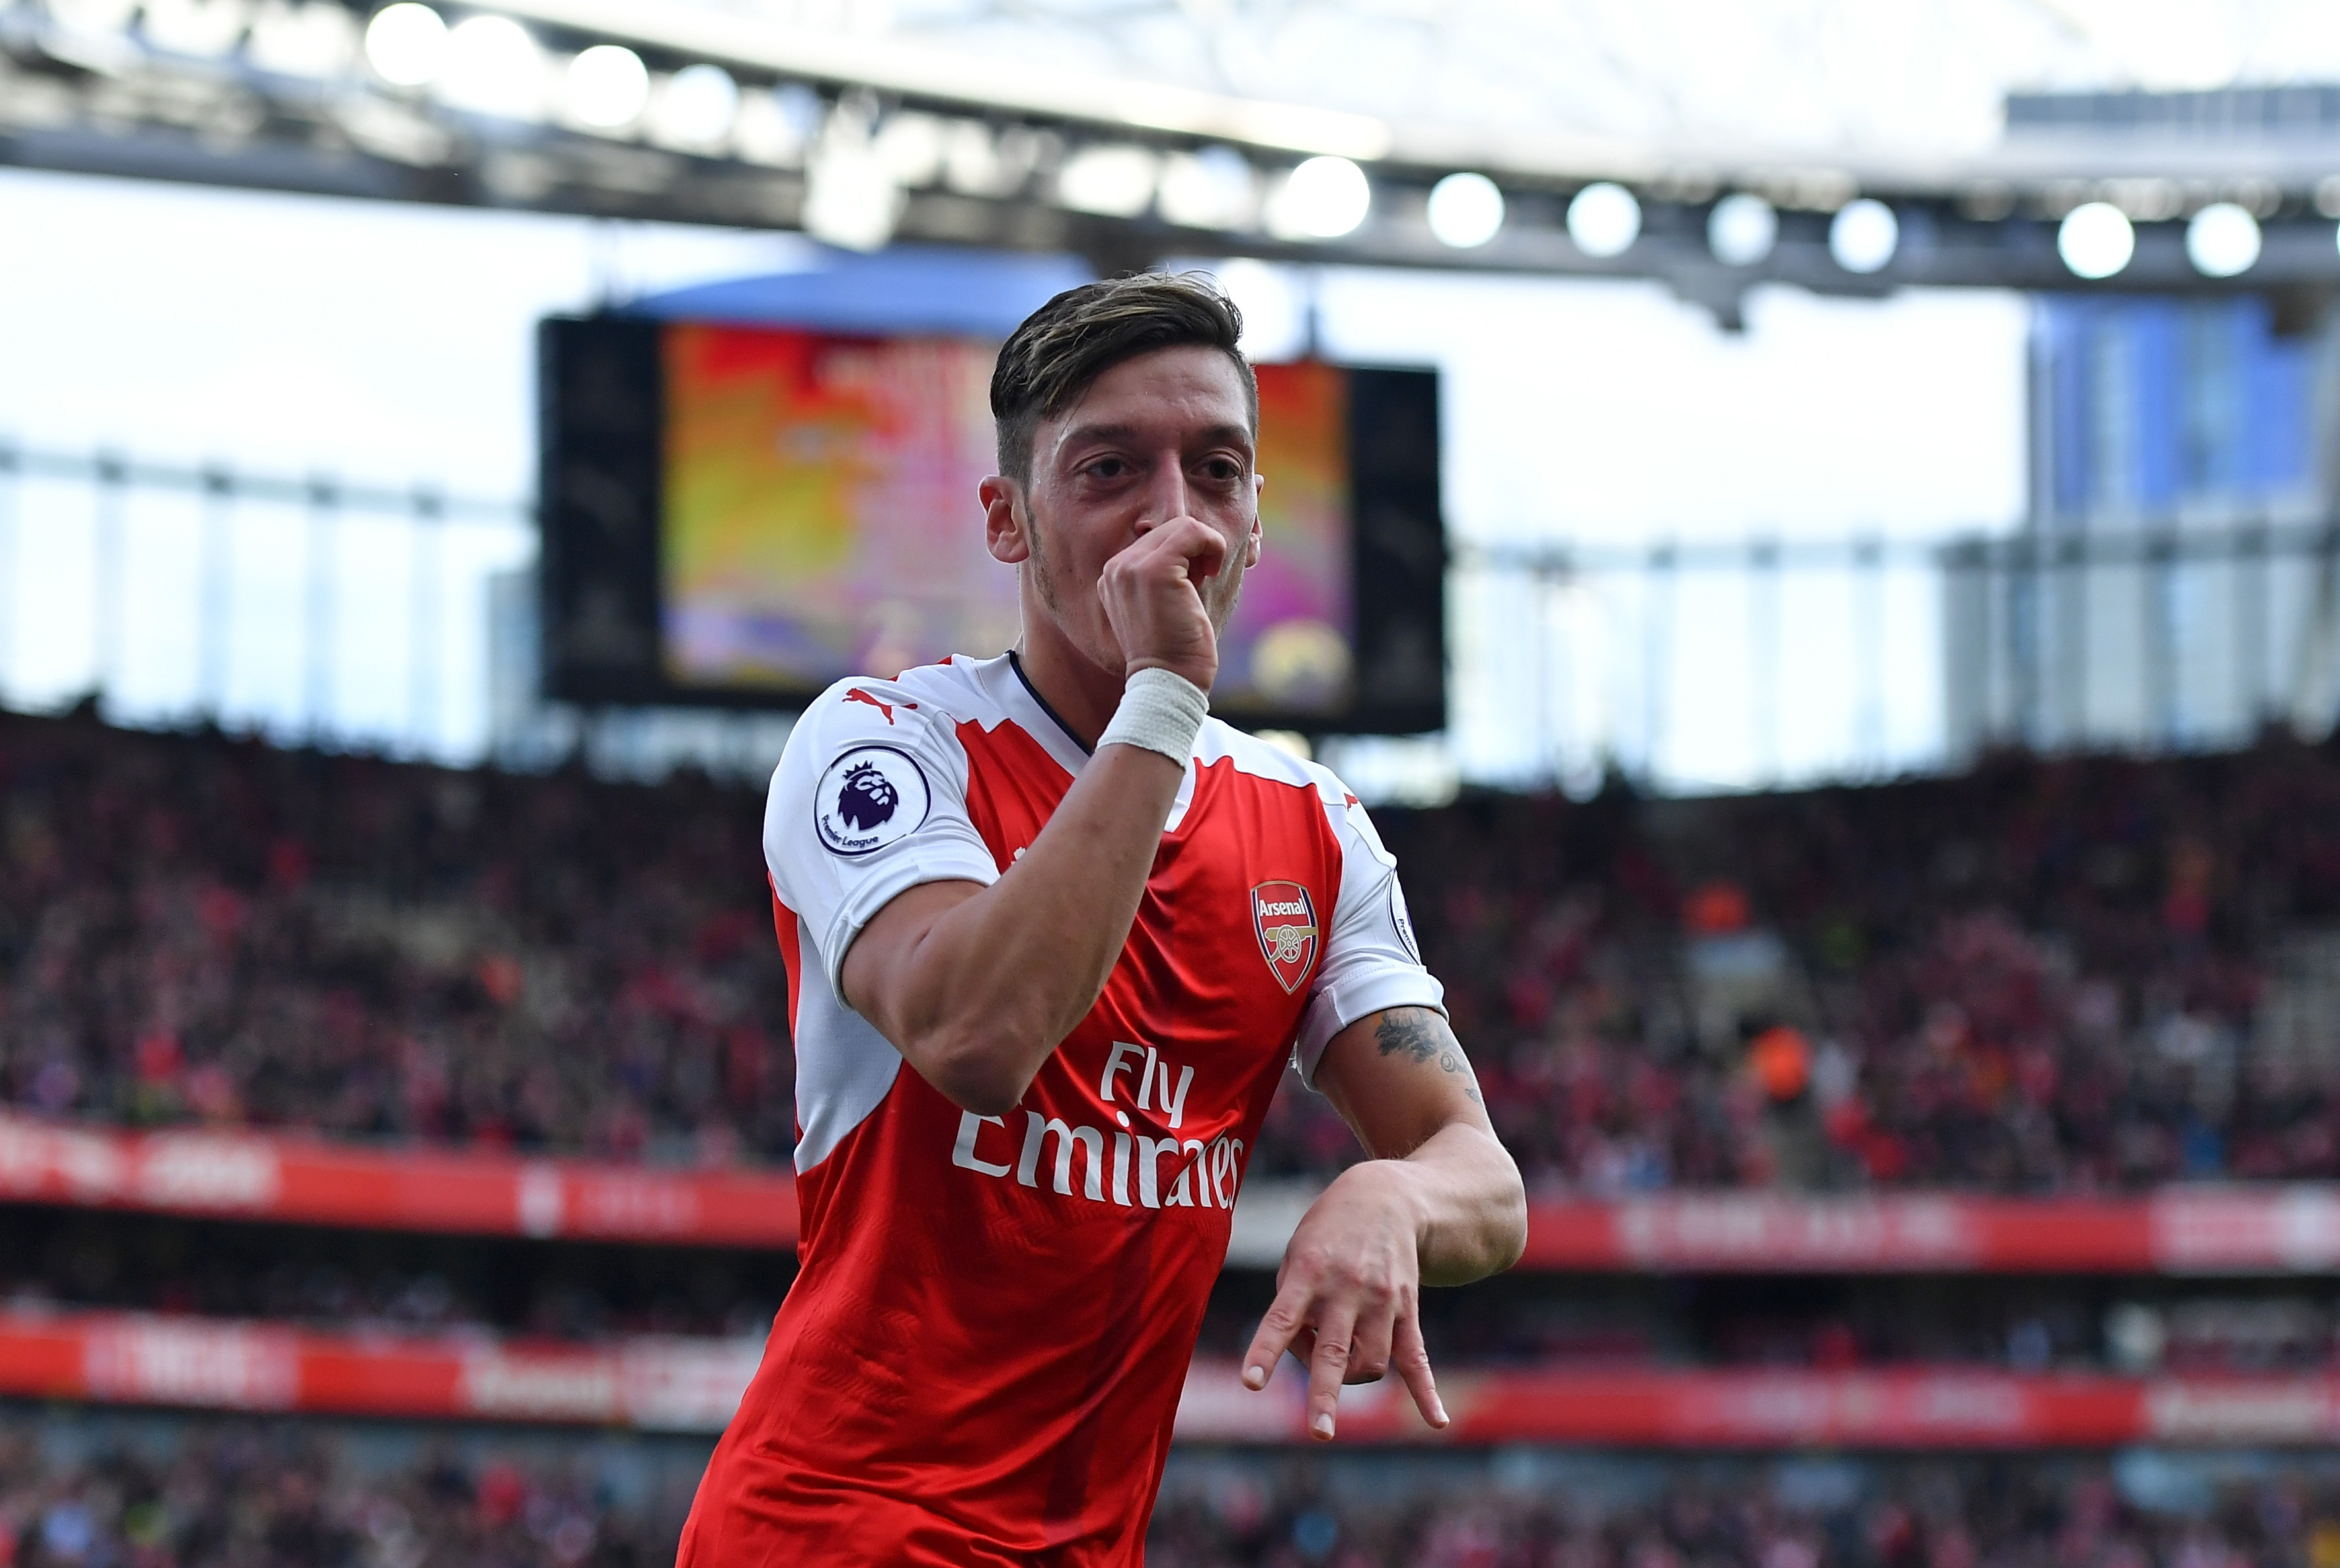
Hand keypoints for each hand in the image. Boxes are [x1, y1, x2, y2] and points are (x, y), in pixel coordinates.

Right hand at [1098, 515, 1225, 691]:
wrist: (1168, 681)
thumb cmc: (1173, 651)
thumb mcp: (1159, 607)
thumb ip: (1163, 576)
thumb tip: (1198, 546)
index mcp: (1113, 577)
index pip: (1155, 541)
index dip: (1182, 556)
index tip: (1193, 584)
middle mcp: (1115, 568)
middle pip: (1168, 530)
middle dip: (1194, 551)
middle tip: (1201, 582)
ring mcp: (1131, 567)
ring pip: (1181, 526)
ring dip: (1205, 548)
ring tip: (1204, 579)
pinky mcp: (1154, 570)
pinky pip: (1192, 532)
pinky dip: (1212, 545)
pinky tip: (1212, 573)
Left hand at [1239, 1161, 1448, 1440]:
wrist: (1387, 1197)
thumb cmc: (1327, 1231)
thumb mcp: (1297, 1252)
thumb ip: (1293, 1304)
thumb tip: (1309, 1357)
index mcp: (1309, 1271)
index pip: (1282, 1318)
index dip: (1265, 1351)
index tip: (1250, 1383)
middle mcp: (1347, 1288)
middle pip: (1335, 1350)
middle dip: (1325, 1392)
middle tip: (1318, 1432)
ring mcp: (1381, 1300)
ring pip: (1370, 1361)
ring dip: (1348, 1377)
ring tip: (1333, 1361)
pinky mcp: (1406, 1309)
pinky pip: (1418, 1356)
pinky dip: (1427, 1391)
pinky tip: (1437, 1421)